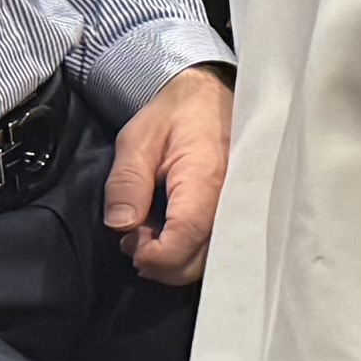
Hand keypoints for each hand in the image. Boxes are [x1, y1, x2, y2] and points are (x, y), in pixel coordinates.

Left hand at [104, 62, 232, 282]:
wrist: (213, 96)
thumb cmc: (176, 114)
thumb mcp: (139, 139)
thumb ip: (127, 182)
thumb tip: (121, 226)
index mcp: (205, 180)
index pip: (183, 240)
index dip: (153, 256)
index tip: (128, 241)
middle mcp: (231, 202)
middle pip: (198, 262)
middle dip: (160, 264)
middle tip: (135, 237)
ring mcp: (240, 211)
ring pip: (209, 261)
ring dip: (175, 261)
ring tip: (151, 233)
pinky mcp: (239, 215)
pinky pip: (217, 248)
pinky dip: (190, 252)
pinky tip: (172, 232)